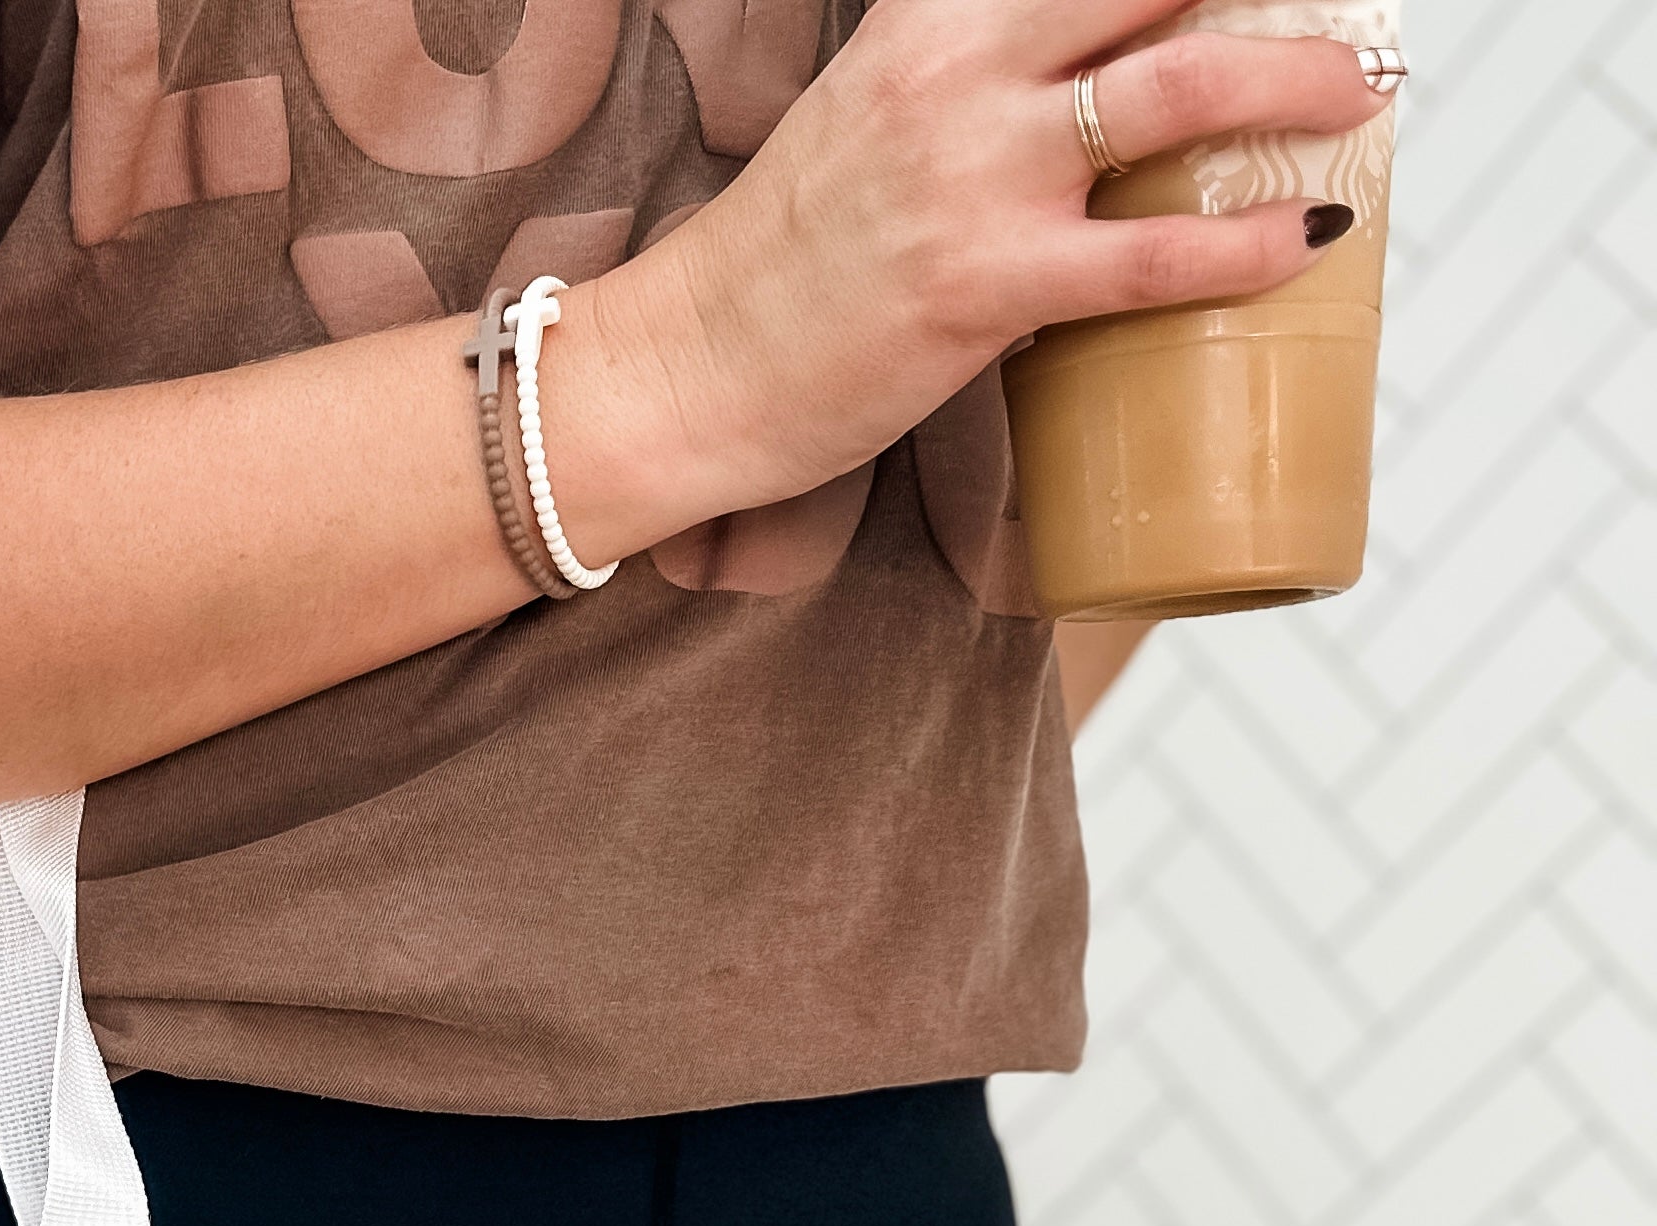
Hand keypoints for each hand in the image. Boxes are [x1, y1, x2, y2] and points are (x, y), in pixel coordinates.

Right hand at [557, 0, 1390, 544]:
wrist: (686, 368)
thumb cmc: (785, 264)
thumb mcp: (875, 115)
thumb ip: (974, 77)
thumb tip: (1087, 81)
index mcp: (932, 18)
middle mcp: (959, 73)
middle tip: (1349, 6)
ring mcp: (973, 179)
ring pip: (1181, 90)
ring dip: (1296, 81)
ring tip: (1361, 91)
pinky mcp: (983, 288)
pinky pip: (1151, 255)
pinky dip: (1246, 244)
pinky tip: (1304, 237)